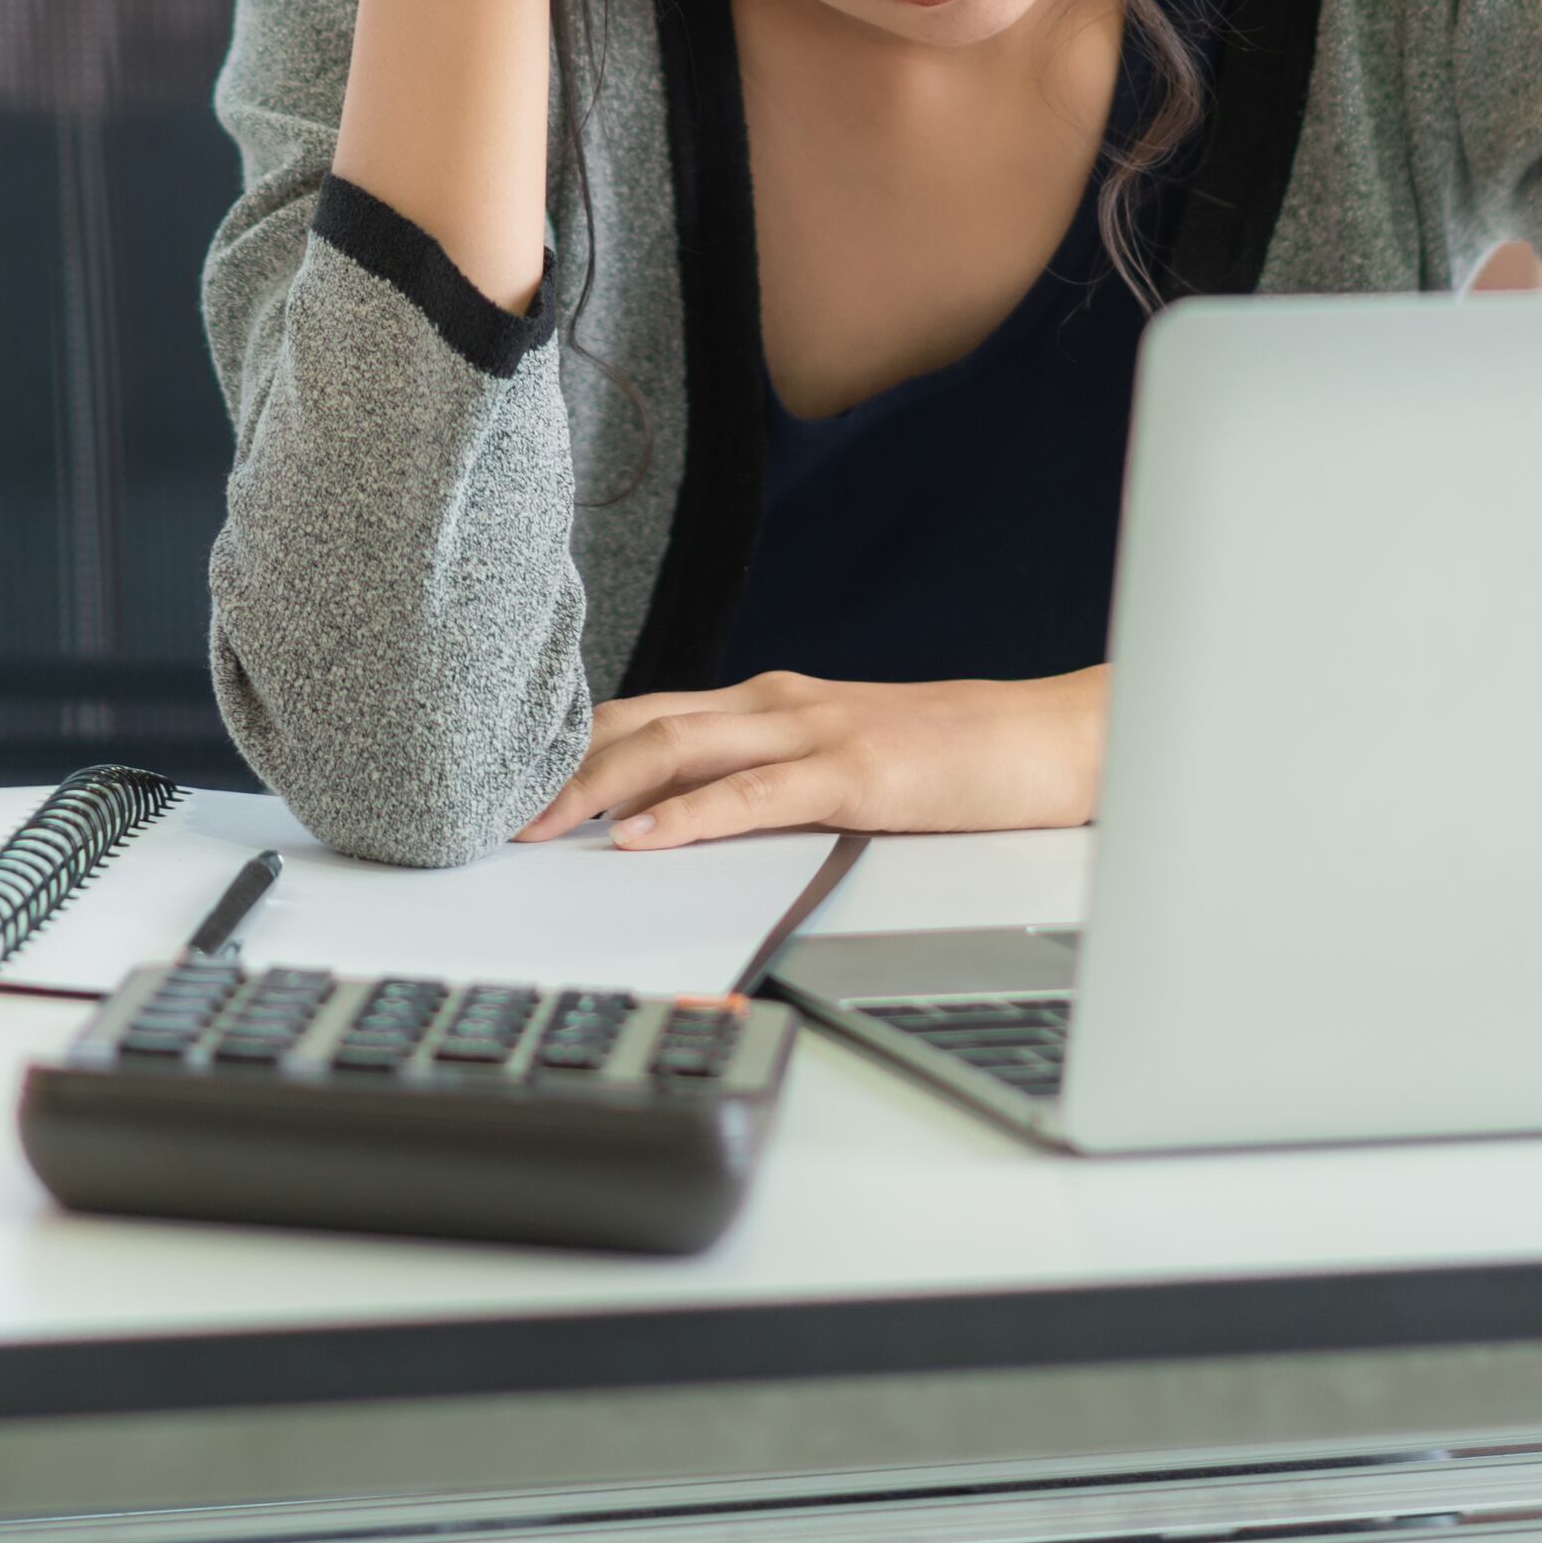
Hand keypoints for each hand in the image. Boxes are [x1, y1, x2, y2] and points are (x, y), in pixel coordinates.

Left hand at [517, 668, 1109, 850]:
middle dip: (555, 767)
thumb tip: (679, 815)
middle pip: (639, 723)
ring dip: (595, 788)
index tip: (504, 783)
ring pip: (677, 748)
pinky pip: (753, 794)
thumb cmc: (952, 758)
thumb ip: (767, 774)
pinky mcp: (852, 774)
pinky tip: (641, 840)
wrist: (1053, 739)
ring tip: (536, 826)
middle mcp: (777, 703)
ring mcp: (814, 731)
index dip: (567, 744)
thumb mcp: (840, 759)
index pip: (642, 712)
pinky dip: (687, 816)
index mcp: (769, 702)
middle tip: (488, 814)